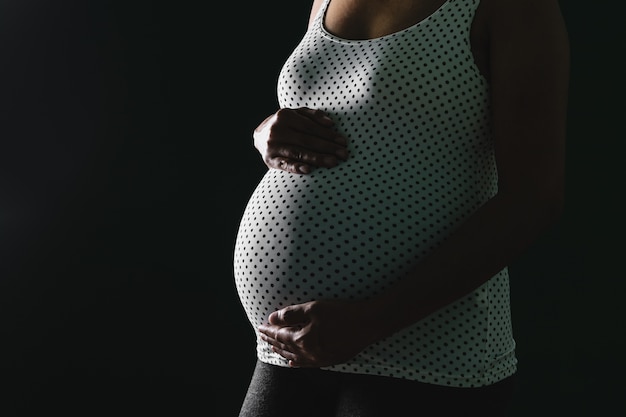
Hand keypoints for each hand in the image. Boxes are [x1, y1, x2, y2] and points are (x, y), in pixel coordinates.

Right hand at [253, 107, 348, 173]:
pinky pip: (285, 164)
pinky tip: (309, 170)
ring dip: (317, 159)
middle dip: (327, 148)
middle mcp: (277, 130)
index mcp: (284, 115)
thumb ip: (313, 115)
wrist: (260, 136)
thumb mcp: (296, 114)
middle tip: (343, 155)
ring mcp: (273, 146)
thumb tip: (330, 123)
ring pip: (299, 152)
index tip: (343, 142)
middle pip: (307, 140)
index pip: (311, 127)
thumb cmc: (285, 125)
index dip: (328, 135)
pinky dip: (297, 168)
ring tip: (333, 163)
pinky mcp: (270, 160)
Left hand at [257, 299, 380, 367]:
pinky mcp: (329, 360)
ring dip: (281, 352)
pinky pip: (306, 364)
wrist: (368, 324)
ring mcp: (319, 359)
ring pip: (294, 357)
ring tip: (272, 348)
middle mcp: (308, 353)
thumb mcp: (314, 308)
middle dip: (272, 341)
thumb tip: (272, 318)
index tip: (260, 327)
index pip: (280, 335)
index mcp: (303, 339)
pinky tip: (292, 362)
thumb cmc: (341, 313)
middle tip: (262, 337)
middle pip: (284, 347)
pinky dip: (296, 362)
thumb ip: (291, 313)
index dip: (269, 330)